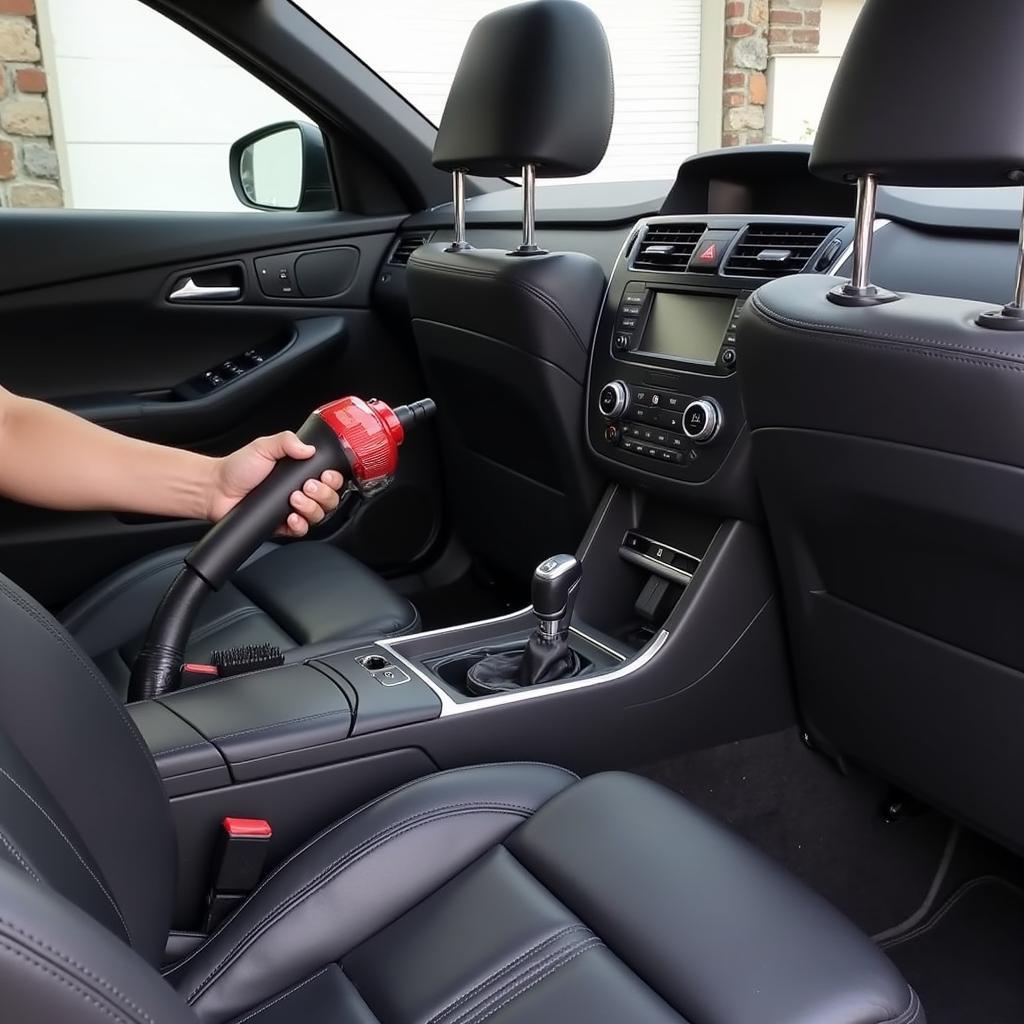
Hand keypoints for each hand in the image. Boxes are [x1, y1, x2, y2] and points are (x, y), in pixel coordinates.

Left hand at [208, 432, 343, 536]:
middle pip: (330, 499)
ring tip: (294, 499)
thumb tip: (309, 448)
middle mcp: (300, 490)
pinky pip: (302, 530)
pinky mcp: (283, 525)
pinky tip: (291, 517)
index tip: (325, 475)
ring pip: (319, 515)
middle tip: (307, 486)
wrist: (216, 489)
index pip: (330, 478)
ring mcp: (293, 509)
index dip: (333, 479)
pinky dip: (300, 525)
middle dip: (323, 494)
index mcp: (300, 471)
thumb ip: (287, 441)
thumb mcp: (263, 446)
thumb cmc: (237, 468)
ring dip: (311, 508)